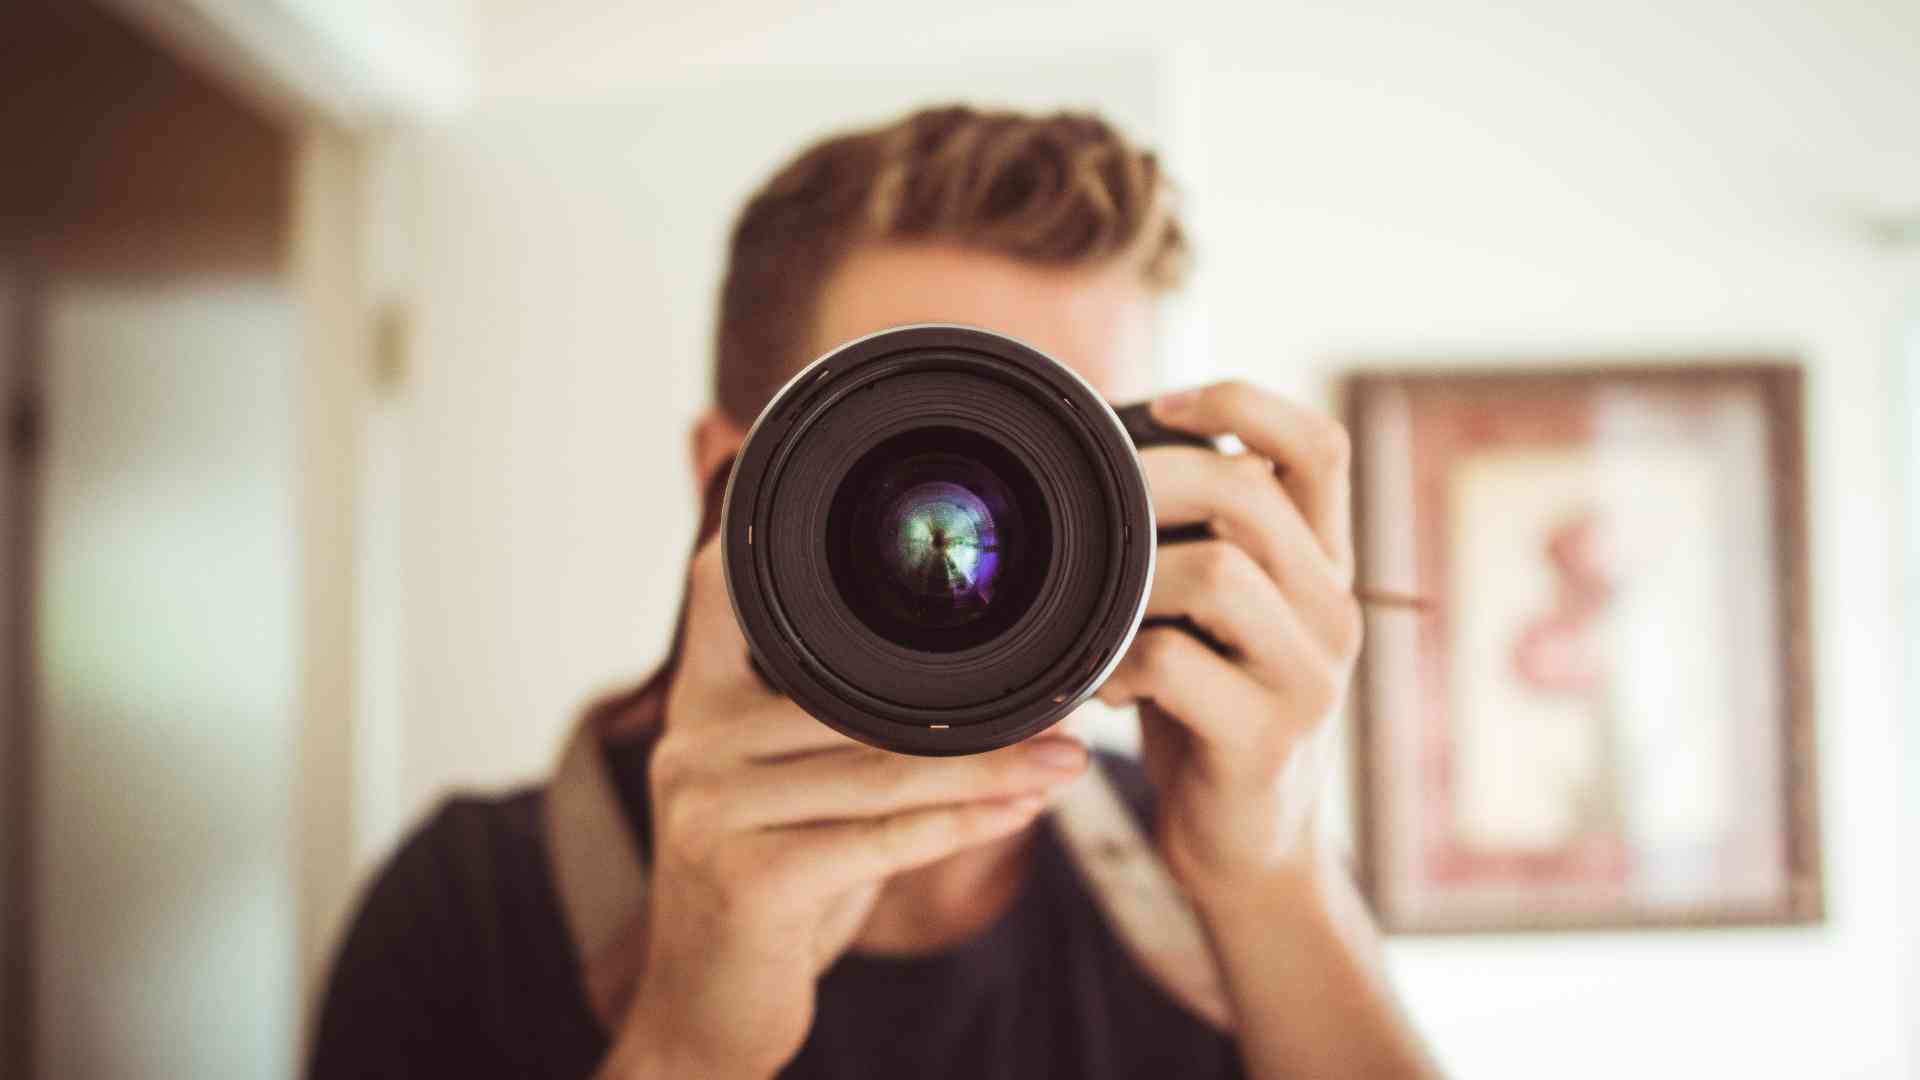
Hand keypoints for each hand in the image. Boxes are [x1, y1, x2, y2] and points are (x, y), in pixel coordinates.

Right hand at [600, 538, 1089, 1078]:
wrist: (706, 1011)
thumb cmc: (768, 889)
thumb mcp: (785, 791)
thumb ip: (835, 729)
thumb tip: (969, 687)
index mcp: (699, 703)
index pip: (729, 591)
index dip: (792, 544)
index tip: (904, 529)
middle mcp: (694, 742)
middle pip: (856, 703)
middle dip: (972, 710)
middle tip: (1064, 700)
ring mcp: (712, 809)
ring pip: (883, 771)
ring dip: (992, 769)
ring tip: (1066, 758)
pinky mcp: (748, 879)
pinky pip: (883, 841)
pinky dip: (965, 826)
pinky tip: (1023, 810)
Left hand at [1097, 380, 1361, 897]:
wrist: (1247, 843)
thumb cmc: (1211, 707)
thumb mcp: (1217, 613)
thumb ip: (1196, 541)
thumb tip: (1106, 449)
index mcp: (1323, 563)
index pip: (1320, 446)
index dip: (1245, 402)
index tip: (1165, 402)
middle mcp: (1333, 609)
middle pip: (1252, 494)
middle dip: (1155, 482)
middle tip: (1092, 510)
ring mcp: (1308, 677)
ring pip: (1219, 572)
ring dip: (1134, 580)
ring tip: (1099, 612)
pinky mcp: (1266, 739)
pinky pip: (1177, 666)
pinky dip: (1118, 664)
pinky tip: (1100, 686)